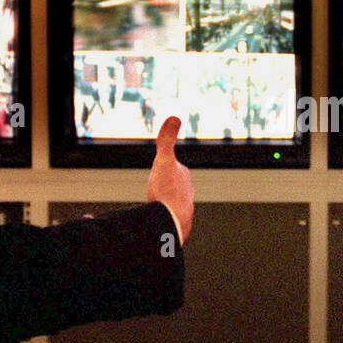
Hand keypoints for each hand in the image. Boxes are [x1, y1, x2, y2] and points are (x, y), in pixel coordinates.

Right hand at [146, 116, 192, 242]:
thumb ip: (166, 140)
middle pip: (173, 187)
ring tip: (154, 209)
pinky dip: (162, 221)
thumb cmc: (166, 192)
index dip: (163, 169)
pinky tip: (156, 225)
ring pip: (171, 205)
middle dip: (164, 188)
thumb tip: (175, 115)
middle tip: (154, 192)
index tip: (158, 173)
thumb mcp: (163, 161)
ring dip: (163, 206)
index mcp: (183, 178)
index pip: (174, 169)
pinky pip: (168, 222)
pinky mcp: (177, 228)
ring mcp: (184, 211)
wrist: (171, 223)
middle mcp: (187, 194)